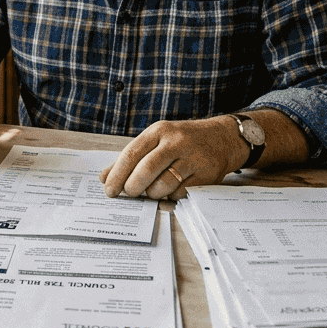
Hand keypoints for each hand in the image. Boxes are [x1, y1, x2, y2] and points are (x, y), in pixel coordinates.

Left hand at [99, 116, 244, 199]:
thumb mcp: (156, 140)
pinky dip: (171, 196)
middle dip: (133, 187)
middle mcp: (176, 142)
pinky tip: (170, 191)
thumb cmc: (181, 141)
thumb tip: (104, 177)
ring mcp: (193, 158)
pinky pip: (181, 193)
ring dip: (152, 194)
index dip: (117, 174)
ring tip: (151, 192)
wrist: (222, 138)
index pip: (132, 153)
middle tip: (129, 193)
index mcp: (159, 131)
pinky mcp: (207, 174)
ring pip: (164, 184)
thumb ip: (130, 158)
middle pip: (147, 169)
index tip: (109, 189)